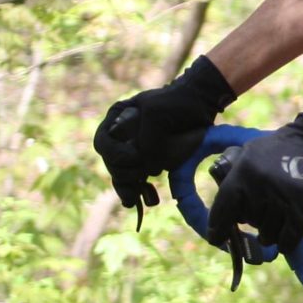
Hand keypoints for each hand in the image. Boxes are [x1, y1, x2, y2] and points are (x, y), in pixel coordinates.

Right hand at [94, 56, 235, 212]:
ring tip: (150, 198)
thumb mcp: (157, 112)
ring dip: (134, 190)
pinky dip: (143, 193)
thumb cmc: (177, 102)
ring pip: (124, 178)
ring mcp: (134, 152)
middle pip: (113, 165)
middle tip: (144, 176)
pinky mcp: (148, 164)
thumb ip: (147, 139)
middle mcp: (121, 138)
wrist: (200, 105)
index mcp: (115, 120)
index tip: (135, 157)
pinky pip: (137, 185)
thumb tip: (148, 170)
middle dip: (127, 174)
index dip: (115, 154)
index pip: (103, 144)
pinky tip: (151, 200)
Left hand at [204, 102, 302, 255]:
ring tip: (272, 229)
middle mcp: (259, 184)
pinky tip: (284, 242)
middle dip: (253, 223)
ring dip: (269, 235)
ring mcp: (282, 195)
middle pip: (249, 221)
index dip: (218, 227)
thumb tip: (225, 205)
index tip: (217, 239)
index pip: (223, 207)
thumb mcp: (250, 152)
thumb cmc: (281, 147)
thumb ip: (234, 173)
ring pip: (268, 232)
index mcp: (243, 171)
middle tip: (261, 216)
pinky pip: (289, 236)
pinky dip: (286, 243)